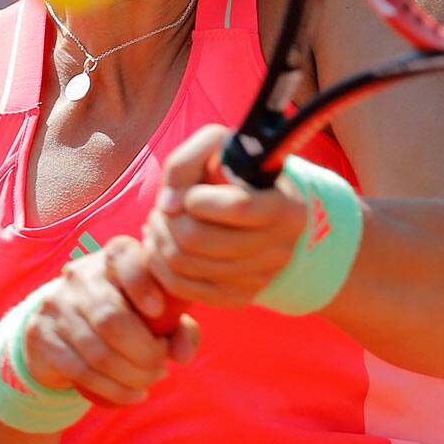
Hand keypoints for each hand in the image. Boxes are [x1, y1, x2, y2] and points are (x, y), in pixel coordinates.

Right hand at [22, 236, 199, 405]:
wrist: (65, 327)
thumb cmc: (125, 313)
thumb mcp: (155, 312)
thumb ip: (178, 327)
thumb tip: (182, 352)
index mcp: (112, 256)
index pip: (122, 255)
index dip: (141, 283)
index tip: (159, 310)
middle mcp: (81, 275)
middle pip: (112, 318)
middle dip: (145, 352)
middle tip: (161, 365)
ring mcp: (57, 305)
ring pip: (98, 352)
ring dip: (133, 376)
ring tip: (150, 380)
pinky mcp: (42, 336)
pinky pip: (83, 371)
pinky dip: (114, 390)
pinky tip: (133, 394)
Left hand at [142, 125, 306, 307]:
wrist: (259, 206)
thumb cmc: (234, 170)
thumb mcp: (217, 147)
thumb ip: (186, 163)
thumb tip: (168, 205)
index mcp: (285, 207)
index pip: (237, 208)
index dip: (199, 200)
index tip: (187, 193)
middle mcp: (279, 247)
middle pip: (200, 240)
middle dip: (168, 221)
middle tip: (160, 208)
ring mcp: (261, 277)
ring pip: (186, 266)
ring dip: (159, 240)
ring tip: (158, 221)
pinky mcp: (239, 297)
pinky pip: (185, 289)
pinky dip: (161, 266)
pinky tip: (160, 244)